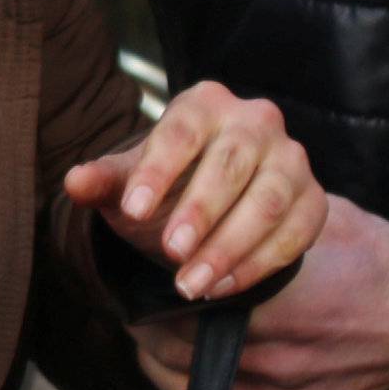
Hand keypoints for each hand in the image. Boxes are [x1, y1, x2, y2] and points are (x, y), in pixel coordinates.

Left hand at [65, 80, 323, 300]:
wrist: (213, 204)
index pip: (181, 132)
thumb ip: (104, 181)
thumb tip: (74, 182)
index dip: (157, 171)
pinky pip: (293, 234)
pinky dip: (256, 265)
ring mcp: (292, 159)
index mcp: (205, 103)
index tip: (133, 211)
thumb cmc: (165, 184)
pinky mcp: (314, 200)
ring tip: (189, 283)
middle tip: (169, 253)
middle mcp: (256, 121)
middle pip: (230, 164)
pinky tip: (220, 286)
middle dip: (199, 213)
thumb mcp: (130, 181)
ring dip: (228, 248)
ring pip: (267, 202)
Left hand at [132, 192, 388, 389]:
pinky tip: (185, 370)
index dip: (144, 292)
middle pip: (174, 351)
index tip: (131, 276)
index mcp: (275, 304)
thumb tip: (176, 203)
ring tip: (152, 333)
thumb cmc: (364, 260)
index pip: (175, 307)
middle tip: (134, 303)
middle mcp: (278, 360)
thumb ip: (241, 217)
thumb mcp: (306, 219)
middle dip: (147, 326)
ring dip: (163, 362)